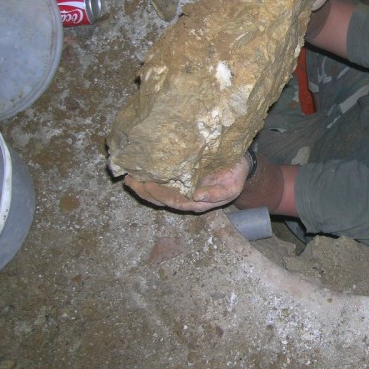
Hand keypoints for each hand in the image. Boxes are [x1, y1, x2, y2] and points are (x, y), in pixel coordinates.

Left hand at [124, 157, 250, 212]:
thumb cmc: (235, 177)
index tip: (148, 184)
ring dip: (142, 187)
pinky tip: (138, 173)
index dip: (160, 194)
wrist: (239, 166)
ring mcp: (182, 190)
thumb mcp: (232, 187)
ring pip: (158, 194)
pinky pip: (162, 184)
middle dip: (145, 191)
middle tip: (130, 180)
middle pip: (161, 199)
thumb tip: (197, 196)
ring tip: (128, 178)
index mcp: (197, 202)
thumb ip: (216, 194)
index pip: (174, 201)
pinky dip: (149, 180)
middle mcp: (186, 198)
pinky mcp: (180, 180)